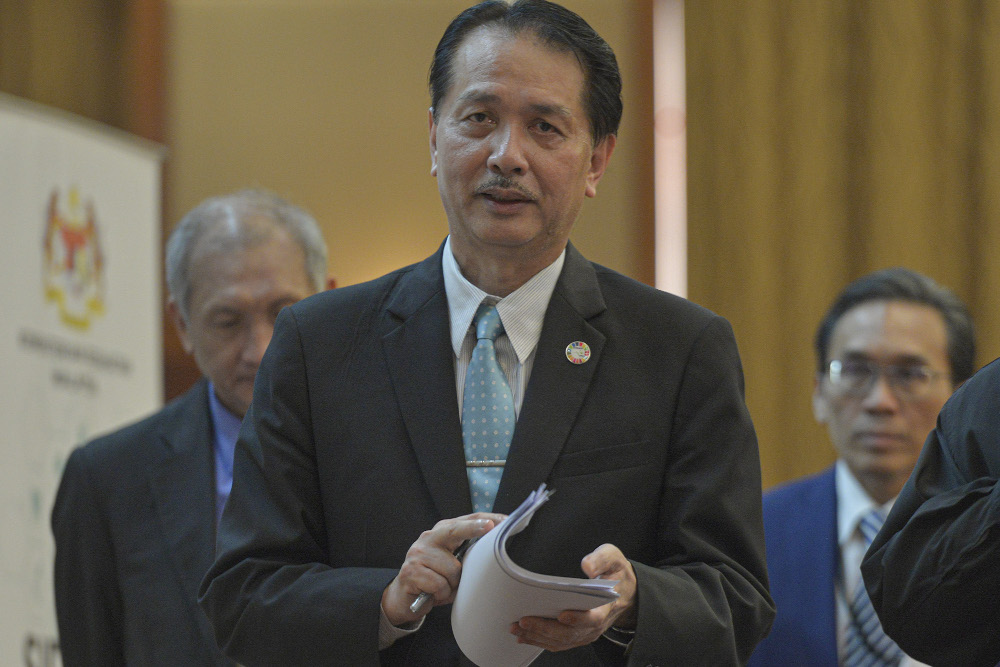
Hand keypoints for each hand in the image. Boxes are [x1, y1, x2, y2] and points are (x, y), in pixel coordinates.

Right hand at [381, 512, 504, 625]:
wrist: (404, 598)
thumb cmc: (434, 580)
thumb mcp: (451, 564)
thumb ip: (465, 555)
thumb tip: (492, 555)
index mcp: (441, 533)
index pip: (465, 521)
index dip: (484, 520)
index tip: (502, 520)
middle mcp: (428, 538)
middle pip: (455, 530)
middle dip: (474, 528)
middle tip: (490, 527)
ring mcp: (418, 553)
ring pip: (453, 570)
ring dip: (453, 585)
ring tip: (443, 588)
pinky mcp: (411, 571)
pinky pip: (440, 585)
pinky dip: (441, 594)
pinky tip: (433, 594)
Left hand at [510, 543, 637, 651]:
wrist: (624, 592)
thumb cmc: (615, 573)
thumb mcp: (613, 558)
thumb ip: (601, 559)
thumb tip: (587, 567)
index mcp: (606, 606)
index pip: (594, 618)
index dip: (578, 619)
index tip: (562, 615)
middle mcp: (596, 625)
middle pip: (570, 634)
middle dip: (545, 629)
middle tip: (523, 621)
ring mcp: (586, 633)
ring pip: (561, 641)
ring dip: (538, 637)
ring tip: (516, 629)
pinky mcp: (577, 636)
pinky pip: (558, 643)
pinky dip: (540, 641)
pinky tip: (524, 637)